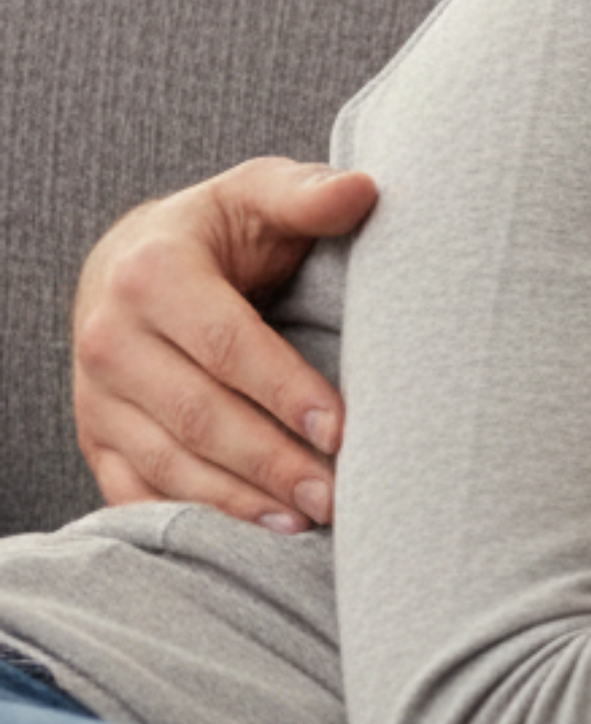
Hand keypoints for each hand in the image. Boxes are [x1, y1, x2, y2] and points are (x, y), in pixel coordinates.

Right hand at [73, 158, 373, 529]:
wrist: (133, 259)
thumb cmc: (218, 228)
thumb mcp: (258, 192)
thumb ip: (307, 193)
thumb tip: (362, 190)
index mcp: (153, 274)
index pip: (227, 345)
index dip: (285, 390)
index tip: (342, 429)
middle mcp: (110, 338)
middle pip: (198, 416)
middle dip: (272, 462)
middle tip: (337, 494)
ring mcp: (96, 396)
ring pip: (168, 463)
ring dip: (239, 501)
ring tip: (307, 520)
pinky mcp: (95, 437)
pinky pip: (136, 491)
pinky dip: (194, 517)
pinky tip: (250, 533)